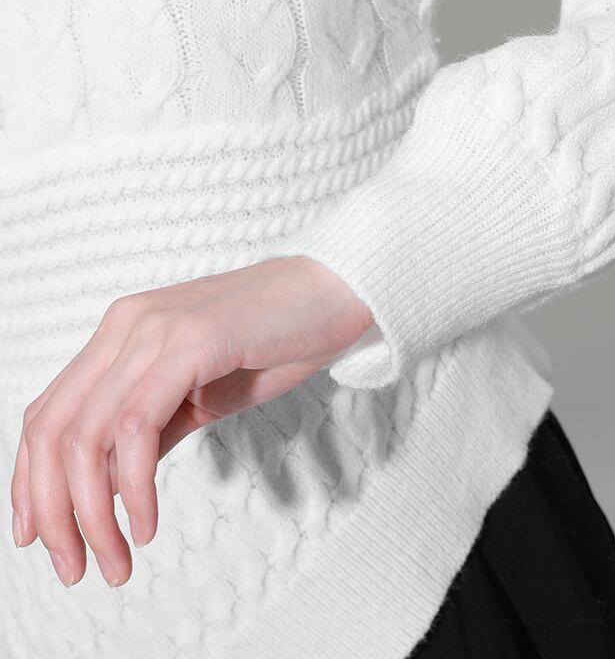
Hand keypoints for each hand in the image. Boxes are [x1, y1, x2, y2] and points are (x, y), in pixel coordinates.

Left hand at [9, 256, 373, 588]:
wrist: (337, 291)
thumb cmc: (279, 340)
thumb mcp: (205, 392)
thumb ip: (156, 426)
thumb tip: (113, 484)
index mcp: (123, 333)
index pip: (50, 413)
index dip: (31, 482)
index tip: (44, 537)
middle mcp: (126, 325)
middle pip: (52, 428)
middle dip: (53, 510)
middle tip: (75, 567)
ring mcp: (154, 328)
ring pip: (86, 434)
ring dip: (91, 512)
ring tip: (115, 559)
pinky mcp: (190, 340)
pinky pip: (136, 426)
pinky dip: (133, 485)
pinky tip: (147, 522)